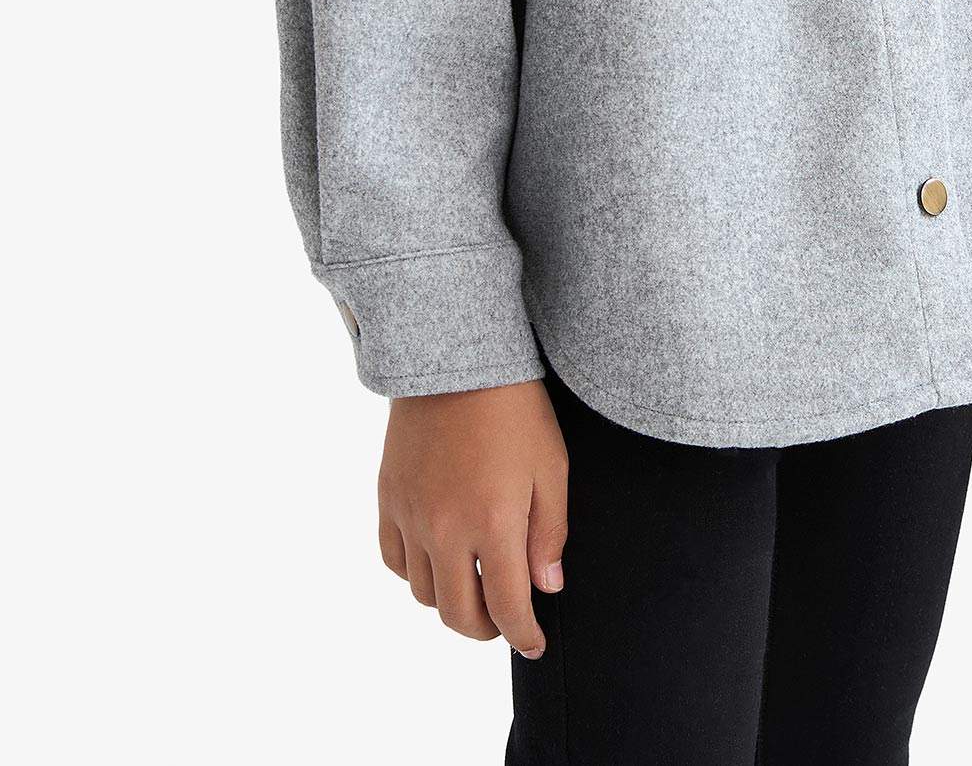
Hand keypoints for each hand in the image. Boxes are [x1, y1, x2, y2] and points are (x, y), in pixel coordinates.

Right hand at [378, 380, 567, 651]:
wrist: (458, 359)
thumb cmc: (515, 409)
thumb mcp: (552, 467)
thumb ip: (550, 534)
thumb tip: (548, 588)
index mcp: (494, 522)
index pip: (507, 608)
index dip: (524, 636)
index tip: (534, 644)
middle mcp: (446, 528)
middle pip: (458, 615)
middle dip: (487, 629)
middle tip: (505, 620)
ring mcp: (411, 515)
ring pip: (424, 594)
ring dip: (452, 602)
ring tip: (475, 586)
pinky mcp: (389, 498)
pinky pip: (395, 561)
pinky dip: (417, 573)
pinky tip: (440, 560)